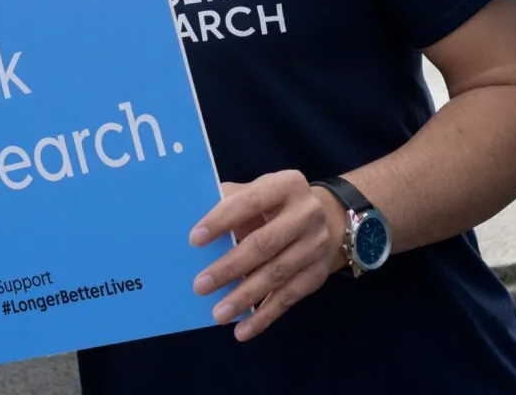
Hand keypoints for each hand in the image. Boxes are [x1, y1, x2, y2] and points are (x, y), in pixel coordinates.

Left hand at [188, 172, 338, 341]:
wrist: (325, 219)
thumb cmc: (274, 204)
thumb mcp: (257, 191)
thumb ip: (230, 201)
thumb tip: (190, 219)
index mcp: (287, 185)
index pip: (250, 202)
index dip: (222, 220)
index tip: (194, 240)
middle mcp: (307, 214)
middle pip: (265, 244)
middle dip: (230, 267)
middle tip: (200, 285)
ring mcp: (316, 245)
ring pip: (276, 275)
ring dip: (245, 297)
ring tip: (218, 313)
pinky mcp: (318, 274)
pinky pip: (288, 298)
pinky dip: (264, 317)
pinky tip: (242, 330)